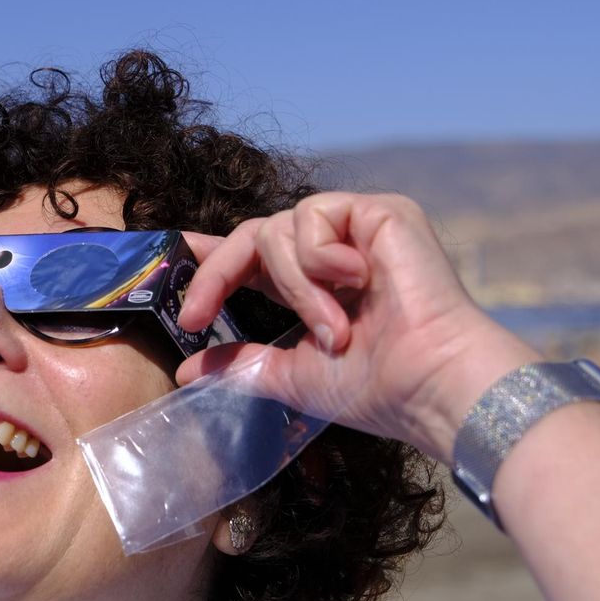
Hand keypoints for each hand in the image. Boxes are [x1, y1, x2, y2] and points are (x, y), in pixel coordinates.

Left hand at [176, 192, 537, 462]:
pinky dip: (320, 255)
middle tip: (197, 318)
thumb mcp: (291, 376)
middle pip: (250, 236)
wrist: (429, 384)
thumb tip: (184, 369)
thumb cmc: (377, 388)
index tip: (169, 252)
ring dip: (294, 286)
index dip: (209, 255)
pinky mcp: (380, 212)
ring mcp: (356, 230)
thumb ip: (241, 364)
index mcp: (311, 288)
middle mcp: (331, 254)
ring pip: (275, 229)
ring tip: (334, 329)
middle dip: (218, 276)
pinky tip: (355, 282)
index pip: (251, 257)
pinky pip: (315, 214)